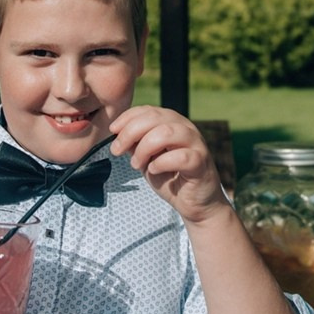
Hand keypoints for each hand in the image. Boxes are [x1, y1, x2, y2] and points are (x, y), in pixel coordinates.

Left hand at [109, 106, 228, 223]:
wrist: (196, 203)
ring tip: (136, 164)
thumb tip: (118, 133)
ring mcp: (195, 143)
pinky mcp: (201, 162)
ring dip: (144, 148)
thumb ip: (135, 144)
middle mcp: (186, 128)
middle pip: (155, 118)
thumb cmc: (171, 178)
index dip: (127, 118)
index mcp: (172, 122)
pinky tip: (154, 170)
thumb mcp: (147, 159)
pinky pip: (180, 156)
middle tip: (117, 150)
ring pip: (166, 132)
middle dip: (130, 132)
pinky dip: (161, 163)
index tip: (112, 131)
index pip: (148, 110)